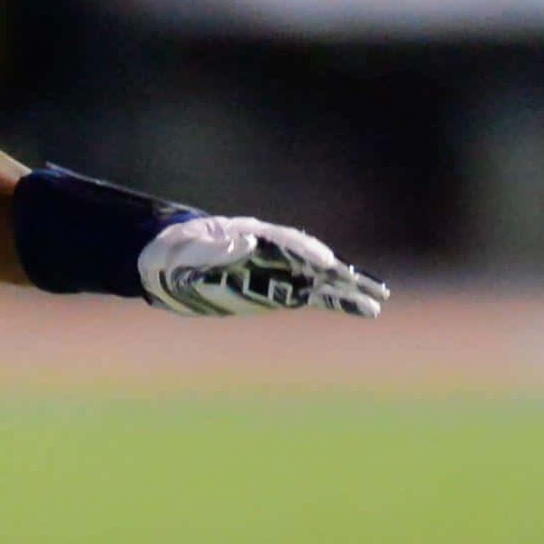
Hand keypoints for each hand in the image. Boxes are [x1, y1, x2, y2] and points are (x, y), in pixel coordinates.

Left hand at [138, 216, 389, 317]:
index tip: (324, 262)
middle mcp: (269, 250)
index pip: (283, 242)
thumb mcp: (186, 249)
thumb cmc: (173, 253)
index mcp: (248, 235)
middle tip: (370, 286)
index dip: (304, 251)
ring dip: (346, 288)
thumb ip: (214, 248)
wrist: (165, 264)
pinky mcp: (278, 289)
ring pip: (318, 278)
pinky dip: (335, 301)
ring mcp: (276, 269)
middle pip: (310, 259)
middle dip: (338, 272)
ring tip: (377, 301)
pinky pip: (312, 294)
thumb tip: (247, 241)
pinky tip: (362, 308)